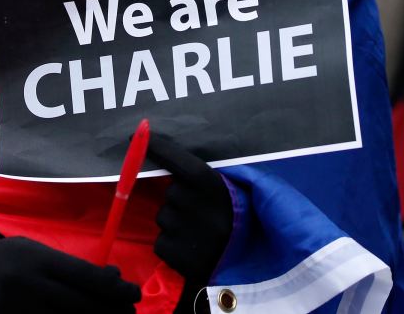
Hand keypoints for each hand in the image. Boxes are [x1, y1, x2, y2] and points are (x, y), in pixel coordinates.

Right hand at [0, 236, 140, 313]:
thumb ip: (72, 268)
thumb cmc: (8, 261)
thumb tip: (115, 280)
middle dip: (113, 313)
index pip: (88, 278)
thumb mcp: (37, 253)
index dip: (117, 290)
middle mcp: (29, 285)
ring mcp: (17, 311)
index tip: (133, 295)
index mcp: (38, 259)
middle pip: (85, 307)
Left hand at [147, 133, 232, 310]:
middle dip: (178, 198)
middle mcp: (206, 213)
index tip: (141, 135)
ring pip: (164, 218)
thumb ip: (208, 174)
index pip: (185, 165)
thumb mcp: (236, 191)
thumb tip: (169, 150)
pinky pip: (162, 244)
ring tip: (199, 231)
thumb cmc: (245, 221)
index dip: (162, 149)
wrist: (262, 267)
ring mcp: (194, 238)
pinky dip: (171, 245)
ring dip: (174, 222)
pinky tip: (192, 249)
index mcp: (221, 192)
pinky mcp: (184, 261)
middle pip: (172, 193)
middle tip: (200, 209)